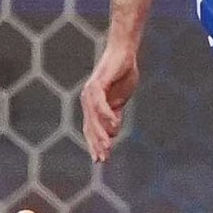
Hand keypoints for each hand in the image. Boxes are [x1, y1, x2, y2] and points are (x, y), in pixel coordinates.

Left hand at [81, 44, 138, 162]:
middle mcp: (88, 100)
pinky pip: (100, 104)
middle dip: (96, 144)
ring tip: (107, 147)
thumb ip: (115, 114)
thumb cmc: (123, 73)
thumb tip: (113, 131)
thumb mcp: (120, 99)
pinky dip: (107, 115)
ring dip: (100, 134)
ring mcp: (90, 92)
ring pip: (93, 118)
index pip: (92, 128)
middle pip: (90, 127)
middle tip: (102, 159)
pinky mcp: (97, 84)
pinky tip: (114, 125)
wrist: (124, 52)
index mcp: (93, 104)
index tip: (101, 159)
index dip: (96, 144)